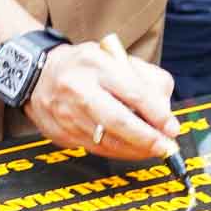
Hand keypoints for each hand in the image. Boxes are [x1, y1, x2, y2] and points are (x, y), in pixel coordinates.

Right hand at [25, 42, 180, 159]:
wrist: (39, 74)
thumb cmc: (86, 66)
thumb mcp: (116, 58)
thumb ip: (146, 79)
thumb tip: (164, 112)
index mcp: (95, 64)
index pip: (132, 91)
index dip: (156, 113)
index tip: (171, 127)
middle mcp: (78, 88)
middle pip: (118, 120)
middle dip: (146, 138)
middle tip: (165, 146)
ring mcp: (66, 113)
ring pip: (107, 140)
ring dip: (135, 150)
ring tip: (154, 150)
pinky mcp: (60, 133)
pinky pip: (95, 148)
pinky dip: (118, 152)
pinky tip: (132, 150)